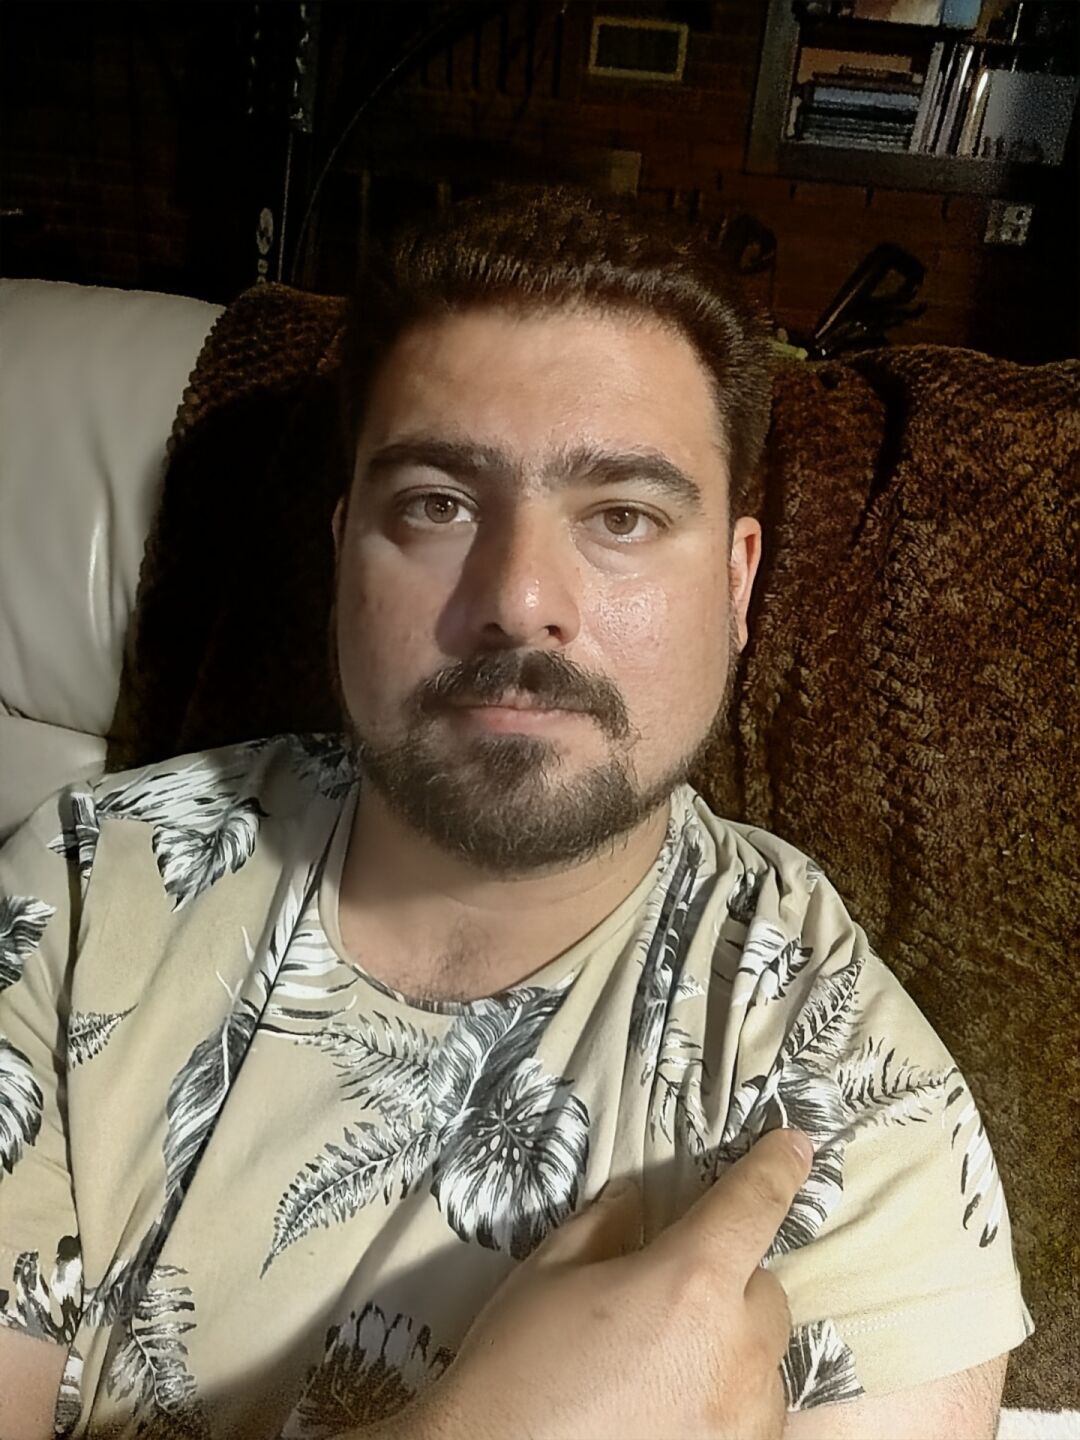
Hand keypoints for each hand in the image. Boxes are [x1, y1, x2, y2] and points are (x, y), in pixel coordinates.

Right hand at [407, 1128, 812, 1439]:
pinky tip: (675, 1406)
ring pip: (764, 1357)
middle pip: (765, 1290)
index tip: (795, 1146)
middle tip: (668, 1297)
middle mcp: (735, 1350)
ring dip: (733, 1345)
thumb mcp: (551, 1272)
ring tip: (668, 1362)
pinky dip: (729, 1398)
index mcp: (690, 1282)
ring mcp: (745, 1417)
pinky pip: (757, 1413)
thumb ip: (609, 1226)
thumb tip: (640, 1202)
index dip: (777, 1167)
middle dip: (728, 1281)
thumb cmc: (516, 1366)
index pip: (754, 1204)